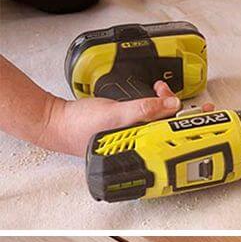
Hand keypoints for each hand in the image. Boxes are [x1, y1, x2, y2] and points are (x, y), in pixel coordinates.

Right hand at [43, 81, 179, 155]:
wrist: (57, 122)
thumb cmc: (80, 126)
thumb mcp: (117, 114)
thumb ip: (144, 109)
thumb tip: (170, 105)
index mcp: (137, 150)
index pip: (168, 134)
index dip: (178, 115)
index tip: (181, 102)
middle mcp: (135, 147)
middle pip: (164, 128)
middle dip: (169, 108)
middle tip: (164, 91)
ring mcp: (128, 140)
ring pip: (154, 123)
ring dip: (159, 106)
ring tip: (158, 92)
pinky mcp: (121, 132)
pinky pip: (142, 119)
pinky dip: (147, 108)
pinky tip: (146, 100)